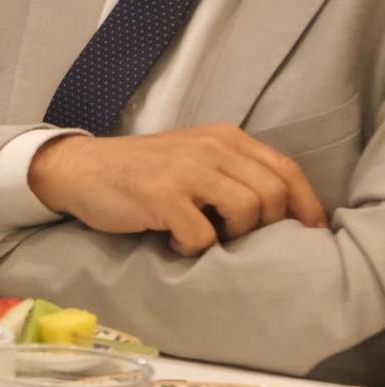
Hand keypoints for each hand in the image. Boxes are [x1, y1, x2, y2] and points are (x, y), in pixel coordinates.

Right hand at [27, 125, 328, 256]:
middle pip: (272, 193)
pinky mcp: (162, 195)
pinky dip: (194, 249)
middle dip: (265, 226)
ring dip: (231, 237)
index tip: (308, 233)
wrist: (79, 169)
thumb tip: (280, 212)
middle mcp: (210, 147)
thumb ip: (232, 172)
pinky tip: (175, 243)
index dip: (305, 205)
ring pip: (246, 211)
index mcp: (224, 137)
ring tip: (205, 237)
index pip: (286, 169)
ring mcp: (186, 169)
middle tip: (238, 238)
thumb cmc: (139, 171)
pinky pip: (203, 236)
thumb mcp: (193, 159)